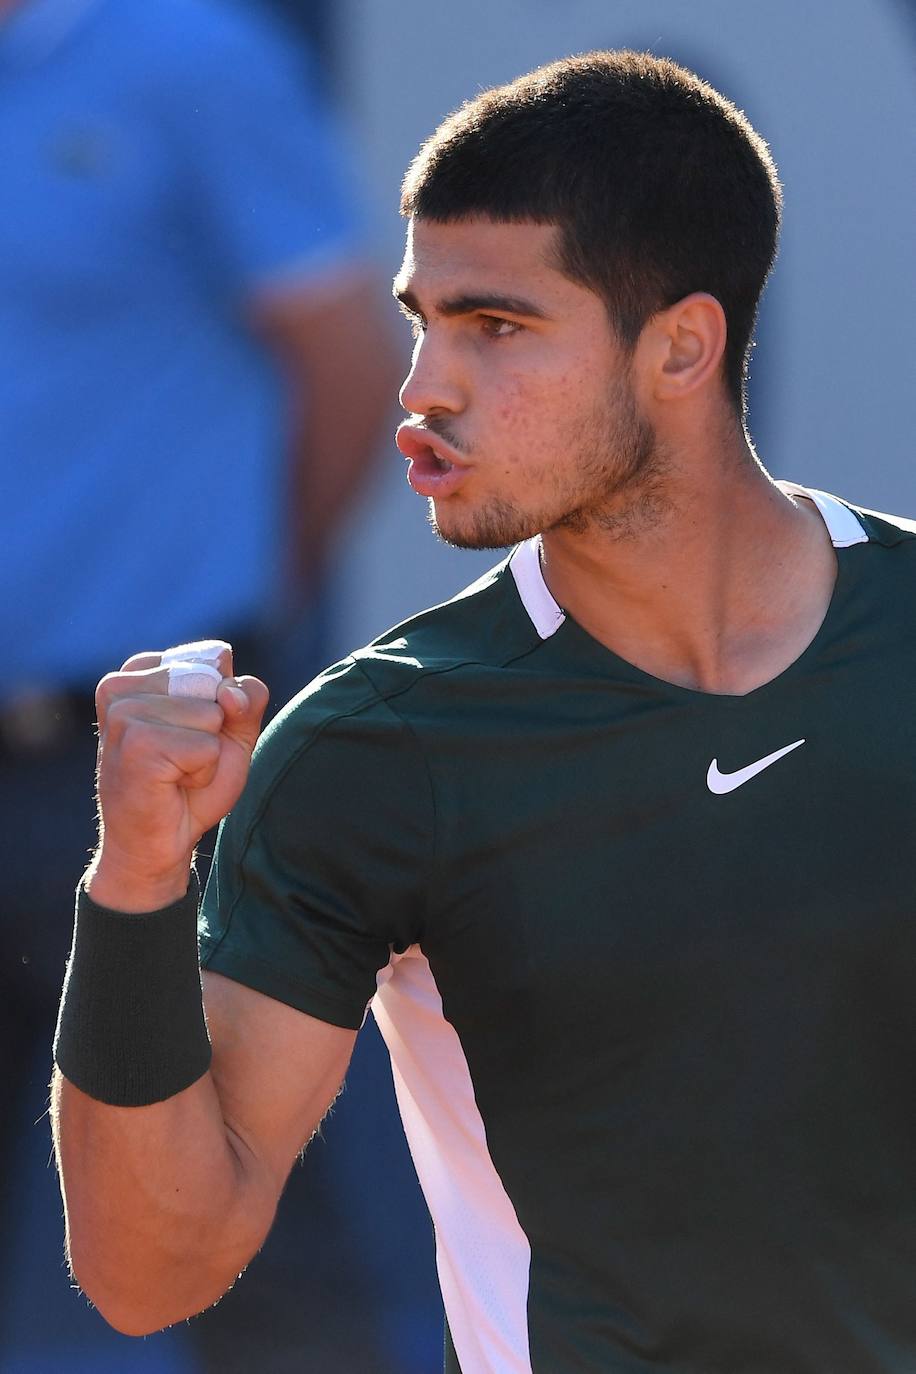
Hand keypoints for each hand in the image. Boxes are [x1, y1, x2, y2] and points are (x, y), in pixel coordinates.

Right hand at [87, 644, 268, 909]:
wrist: (158, 844)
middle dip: (214, 728)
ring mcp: (124, 713)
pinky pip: (207, 747)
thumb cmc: (191, 785)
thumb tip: (229, 693)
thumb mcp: (232, 732)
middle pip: (215, 684)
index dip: (223, 704)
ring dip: (207, 754)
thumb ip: (247, 697)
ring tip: (175, 772)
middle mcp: (122, 685)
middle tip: (182, 759)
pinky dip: (203, 773)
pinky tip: (172, 785)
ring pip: (212, 715)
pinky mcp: (135, 744)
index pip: (218, 659)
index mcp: (139, 670)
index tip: (190, 734)